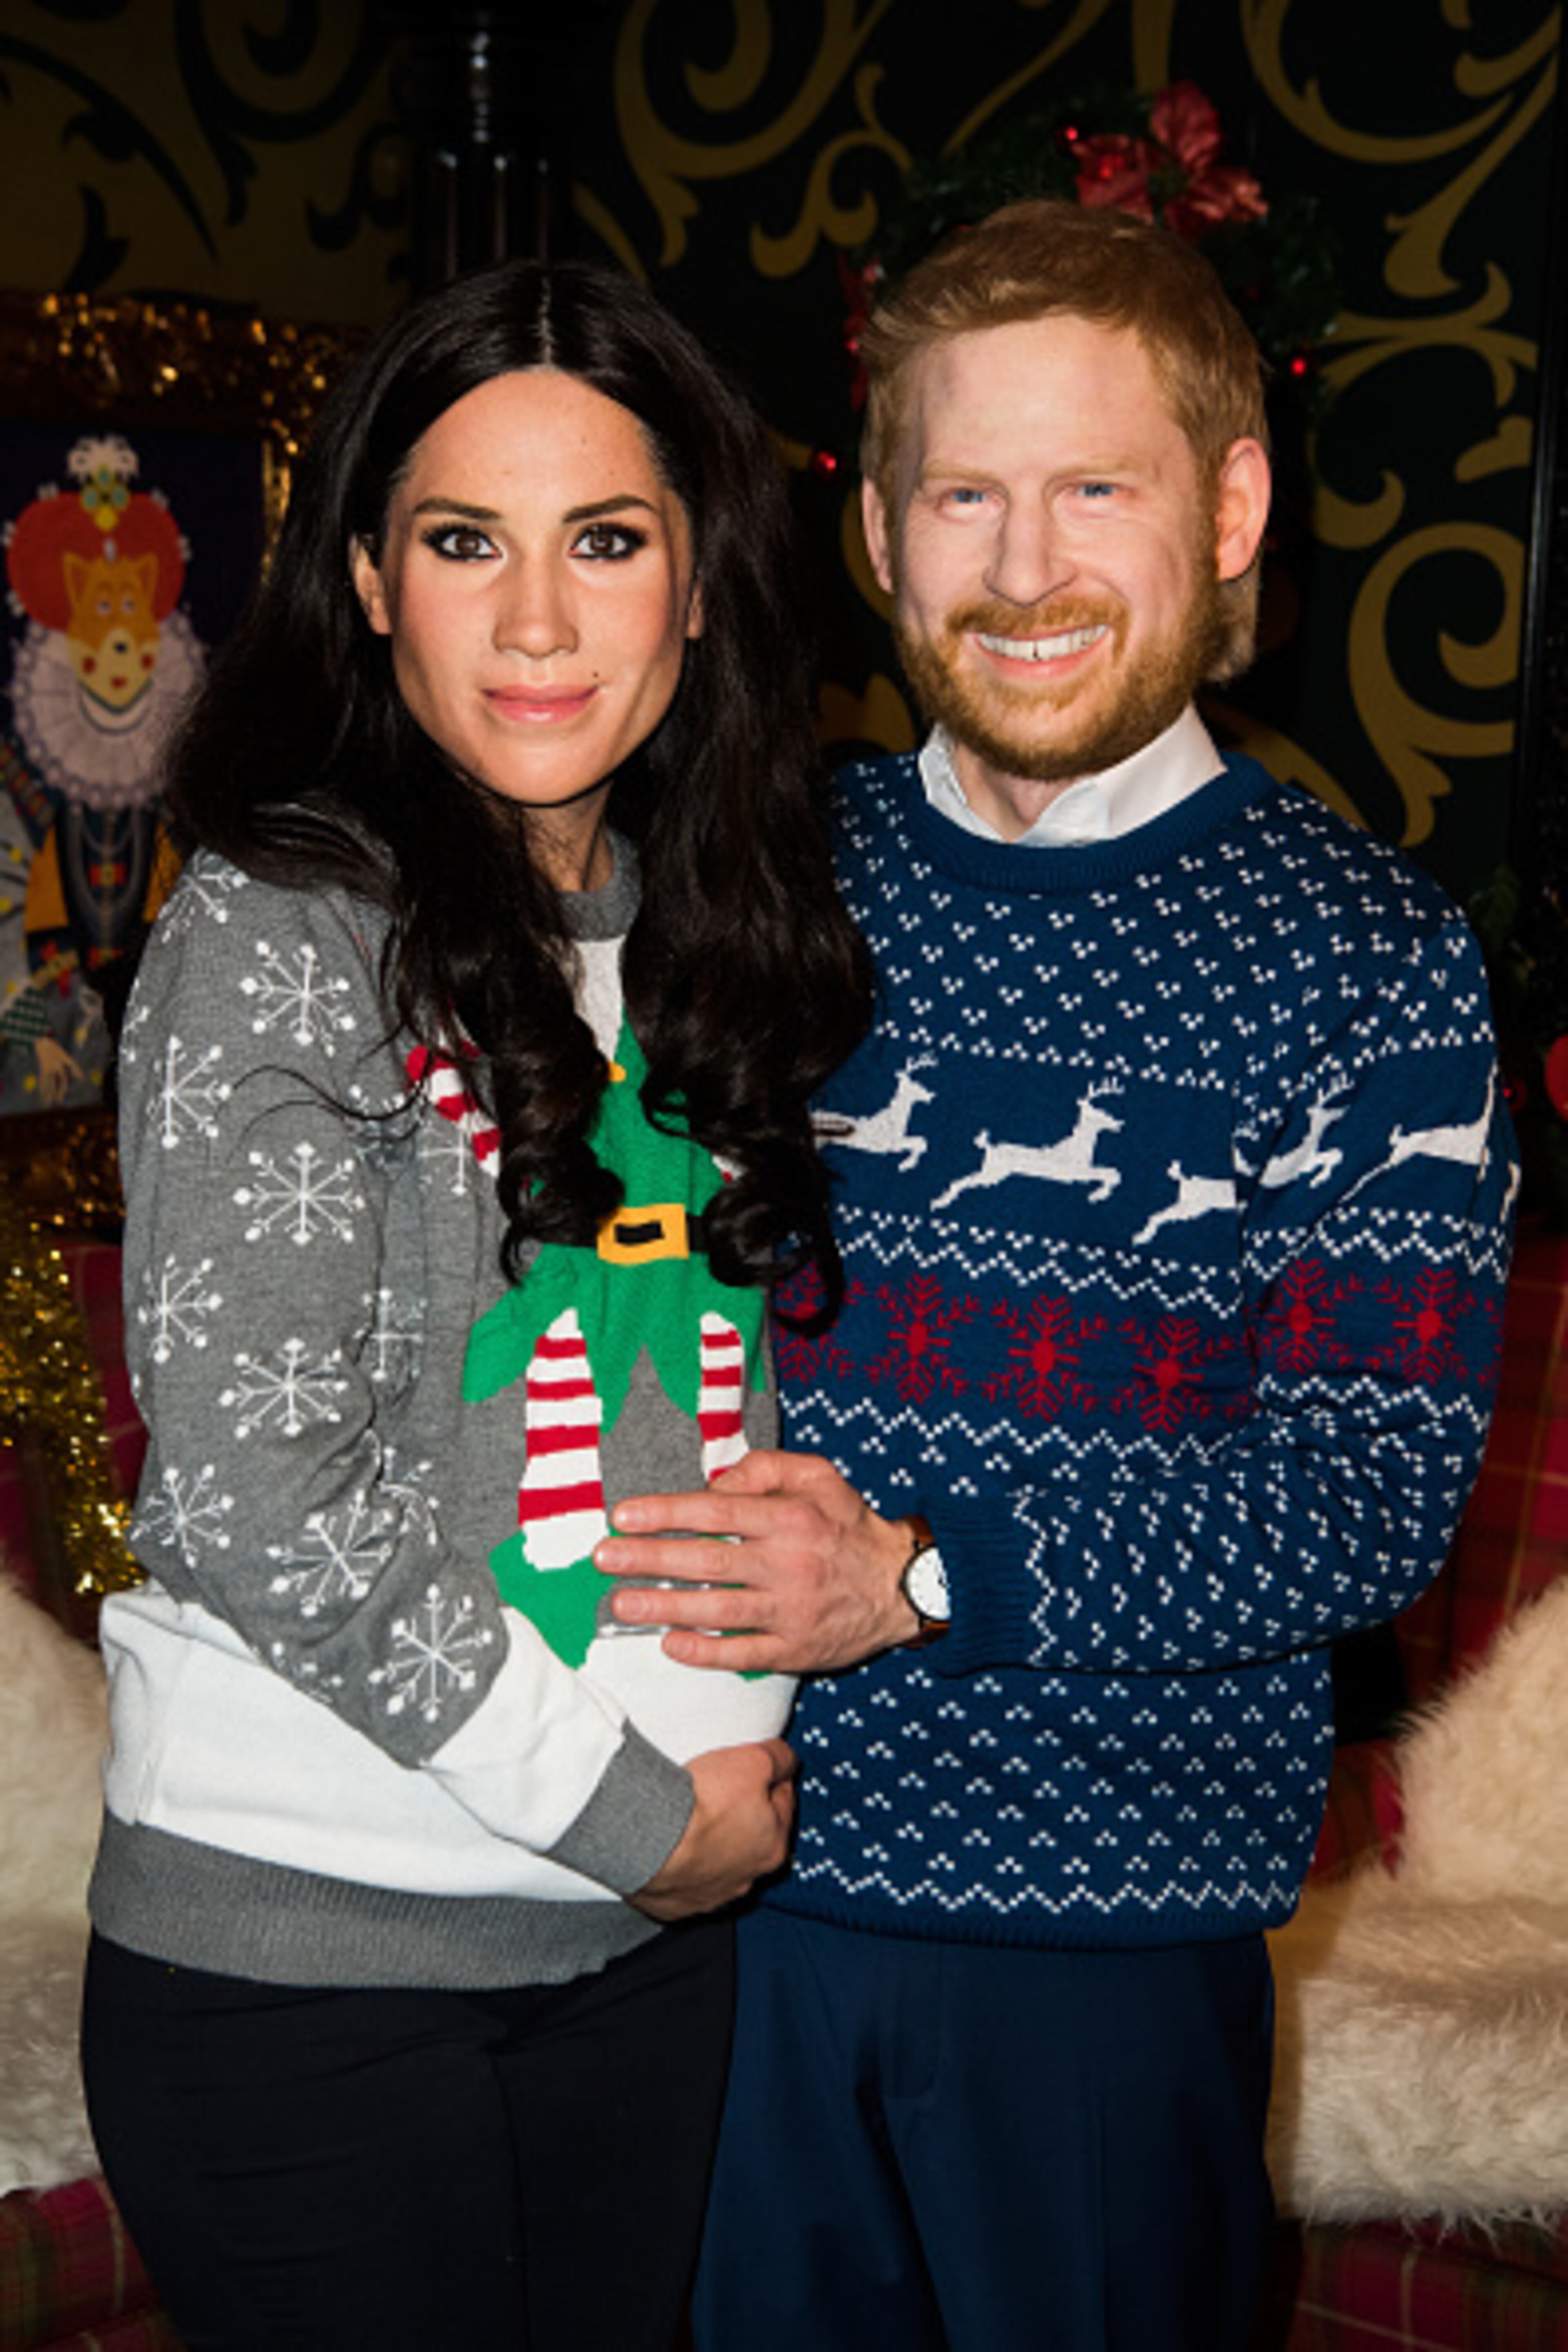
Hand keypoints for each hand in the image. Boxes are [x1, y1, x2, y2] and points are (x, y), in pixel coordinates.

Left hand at [595, 1449, 919, 1674]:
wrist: (902, 1586)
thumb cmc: (849, 1526)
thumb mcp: (819, 1477)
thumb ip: (766, 1469)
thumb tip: (714, 1483)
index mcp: (790, 1518)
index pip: (715, 1512)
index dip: (665, 1513)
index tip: (623, 1516)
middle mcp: (788, 1564)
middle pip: (707, 1561)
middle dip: (649, 1559)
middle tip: (604, 1558)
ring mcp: (791, 1610)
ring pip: (718, 1610)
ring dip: (664, 1607)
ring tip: (621, 1603)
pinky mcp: (796, 1649)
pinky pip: (744, 1654)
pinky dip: (706, 1652)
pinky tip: (672, 1645)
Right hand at [630, 1738, 796, 1920]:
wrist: (650, 1840)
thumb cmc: (700, 1808)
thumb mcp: (754, 1762)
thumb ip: (779, 1758)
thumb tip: (787, 1759)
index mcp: (773, 1844)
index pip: (783, 1802)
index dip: (771, 1779)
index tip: (758, 1769)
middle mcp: (747, 1875)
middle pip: (752, 1834)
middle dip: (742, 1813)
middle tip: (721, 1790)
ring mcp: (712, 1892)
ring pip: (719, 1860)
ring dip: (712, 1841)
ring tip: (692, 1817)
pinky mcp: (678, 1902)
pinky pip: (685, 1879)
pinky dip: (682, 1863)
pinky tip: (672, 1845)